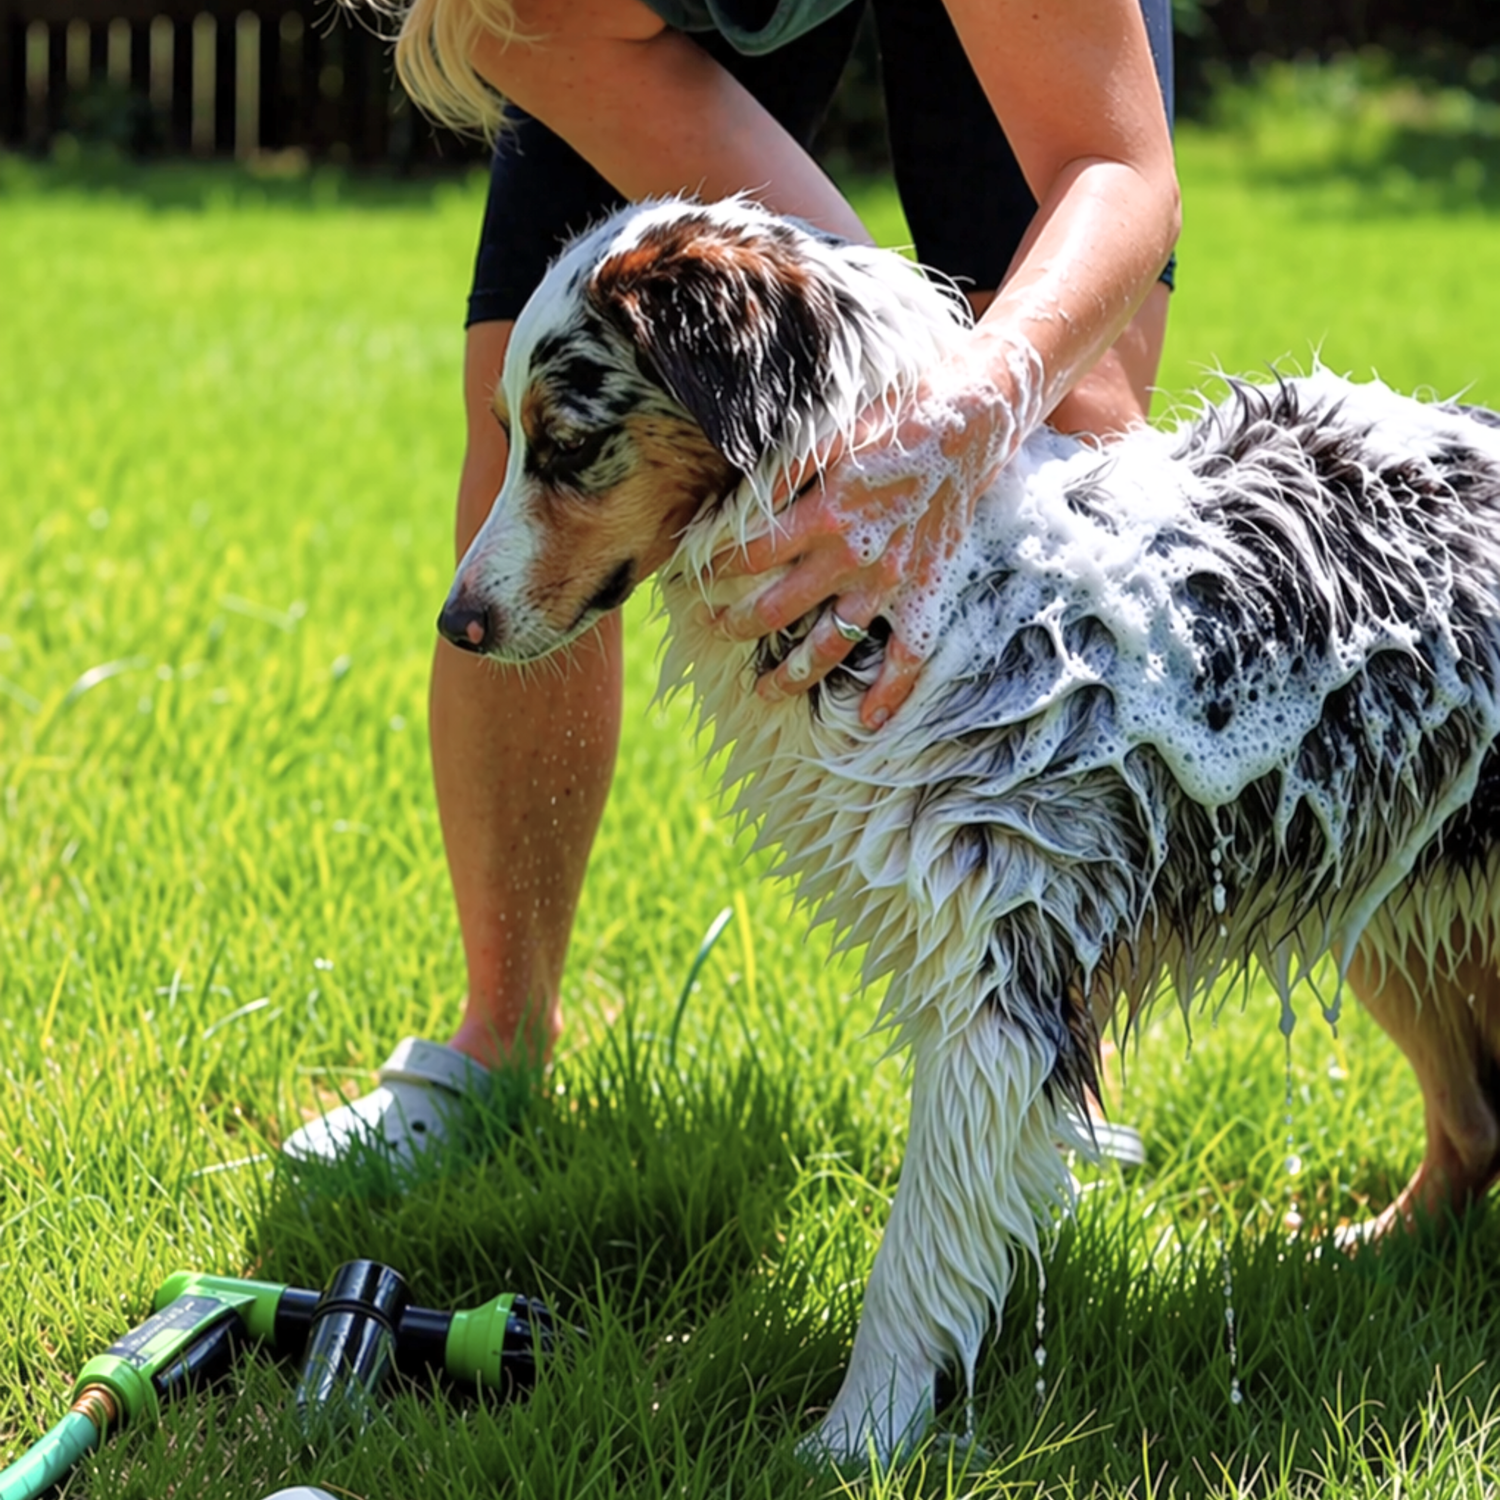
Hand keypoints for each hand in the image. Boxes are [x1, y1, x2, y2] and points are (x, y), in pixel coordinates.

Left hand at [711, 339, 1037, 729]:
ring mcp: (889, 584)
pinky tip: (869, 722)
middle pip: (775, 609)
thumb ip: (781, 466)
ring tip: (764, 691)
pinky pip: (908, 657)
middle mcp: (851, 558)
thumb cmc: (895, 418)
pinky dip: (891, 693)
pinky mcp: (925, 594)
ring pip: (829, 646)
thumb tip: (735, 492)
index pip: (748, 555)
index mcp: (822, 515)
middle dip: (735, 624)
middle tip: (713, 628)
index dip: (714, 566)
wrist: (969, 423)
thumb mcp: (830, 429)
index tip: (694, 571)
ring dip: (791, 674)